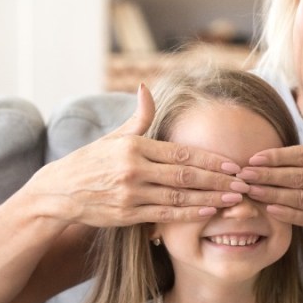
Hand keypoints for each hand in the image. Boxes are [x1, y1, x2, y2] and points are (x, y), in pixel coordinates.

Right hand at [32, 83, 248, 228]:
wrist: (58, 192)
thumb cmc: (90, 162)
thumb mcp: (113, 137)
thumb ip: (138, 118)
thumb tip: (146, 87)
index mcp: (134, 146)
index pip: (181, 153)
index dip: (210, 159)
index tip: (233, 164)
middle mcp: (134, 169)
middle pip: (185, 175)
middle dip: (219, 179)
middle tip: (244, 182)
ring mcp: (131, 193)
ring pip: (179, 197)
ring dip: (211, 198)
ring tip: (235, 199)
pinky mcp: (127, 214)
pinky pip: (164, 215)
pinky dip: (188, 214)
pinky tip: (209, 212)